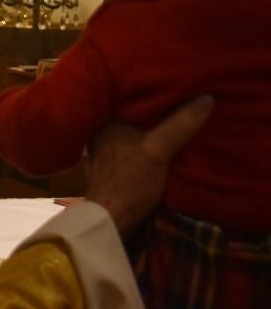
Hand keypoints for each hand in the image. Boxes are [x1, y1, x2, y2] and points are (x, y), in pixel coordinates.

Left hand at [86, 95, 213, 235]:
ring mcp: (106, 152)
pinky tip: (164, 148)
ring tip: (178, 122)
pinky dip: (148, 148)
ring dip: (153, 132)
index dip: (155, 92)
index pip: (133, 97)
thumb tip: (206, 99)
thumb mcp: (157, 150)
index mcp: (108, 121)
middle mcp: (103, 132)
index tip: (178, 85)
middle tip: (183, 102)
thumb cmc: (129, 183)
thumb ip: (179, 125)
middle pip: (135, 116)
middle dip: (156, 112)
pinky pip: (135, 150)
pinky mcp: (113, 169)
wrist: (110, 222)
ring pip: (135, 134)